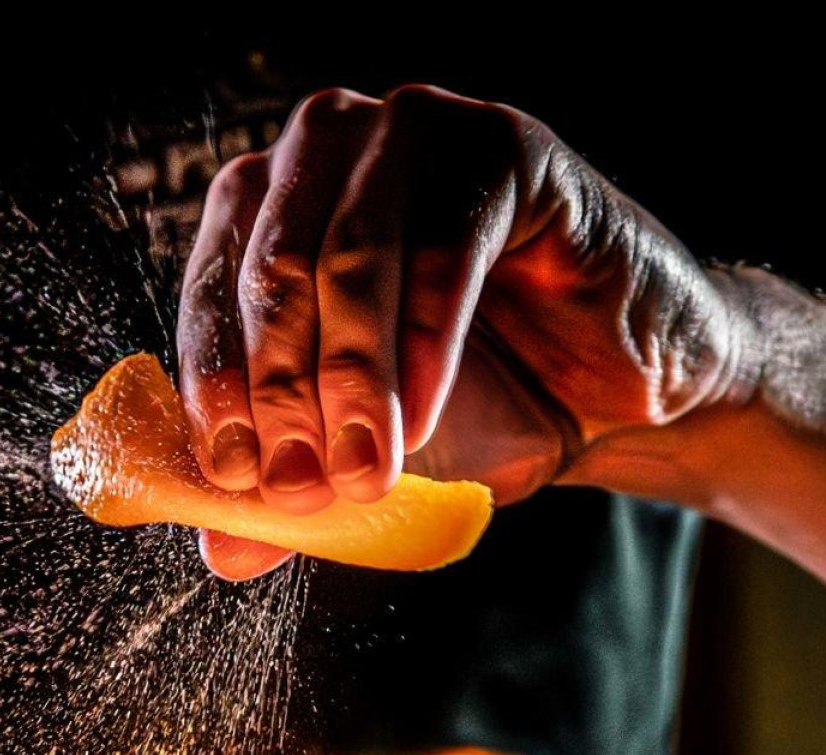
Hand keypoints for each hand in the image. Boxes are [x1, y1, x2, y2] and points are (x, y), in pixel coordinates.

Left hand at [175, 84, 755, 577]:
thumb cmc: (477, 410)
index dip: (215, 387)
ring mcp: (415, 132)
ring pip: (350, 255)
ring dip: (351, 377)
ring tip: (364, 470)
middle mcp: (326, 148)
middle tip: (300, 484)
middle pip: (273, 270)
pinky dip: (426, 343)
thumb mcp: (362, 461)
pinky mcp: (503, 147)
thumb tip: (222, 551)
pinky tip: (425, 418)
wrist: (614, 404)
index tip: (232, 475)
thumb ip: (289, 492)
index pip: (211, 290)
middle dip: (281, 392)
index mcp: (265, 208)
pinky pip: (445, 246)